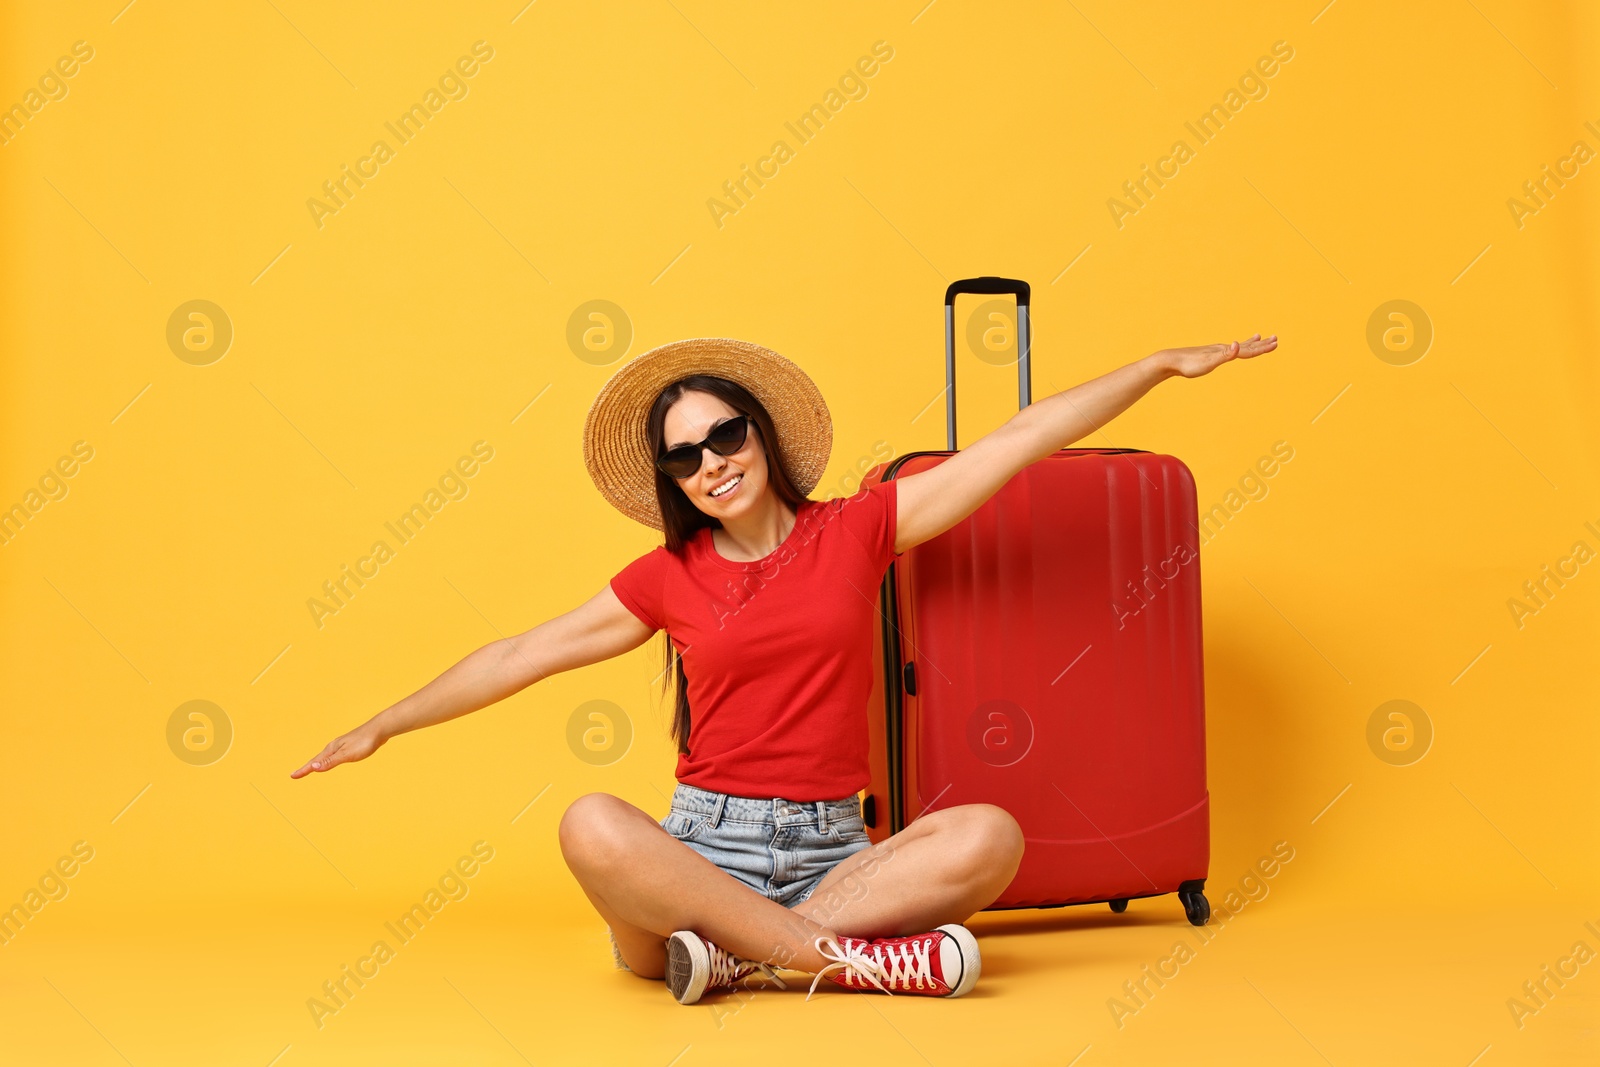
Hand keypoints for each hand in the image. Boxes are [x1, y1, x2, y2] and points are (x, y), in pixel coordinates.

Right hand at [290, 722, 385, 777]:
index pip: (314, 762)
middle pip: (317, 759)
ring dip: (317, 763)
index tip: (292, 776)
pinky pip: (335, 754)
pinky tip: (333, 759)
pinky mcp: (350, 745)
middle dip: (307, 767)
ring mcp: (342, 745)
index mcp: (331, 749)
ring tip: (311, 768)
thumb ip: (331, 762)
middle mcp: (334, 746)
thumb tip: (313, 767)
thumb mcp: (347, 755)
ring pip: (326, 756)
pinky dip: (328, 759)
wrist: (379, 729)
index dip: (303, 770)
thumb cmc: (364, 742)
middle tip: (297, 774)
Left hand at [1162, 333, 1278, 378]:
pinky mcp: (1209, 355)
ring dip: (1251, 343)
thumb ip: (1225, 354)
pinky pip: (1228, 350)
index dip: (1262, 348)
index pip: (1248, 350)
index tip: (1276, 344)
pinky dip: (1236, 348)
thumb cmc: (1189, 364)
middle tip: (1276, 339)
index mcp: (1225, 350)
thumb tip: (1238, 344)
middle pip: (1246, 346)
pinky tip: (1235, 347)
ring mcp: (1216, 351)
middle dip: (1261, 344)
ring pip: (1238, 346)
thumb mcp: (1209, 362)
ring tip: (1260, 337)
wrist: (1171, 361)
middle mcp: (1222, 348)